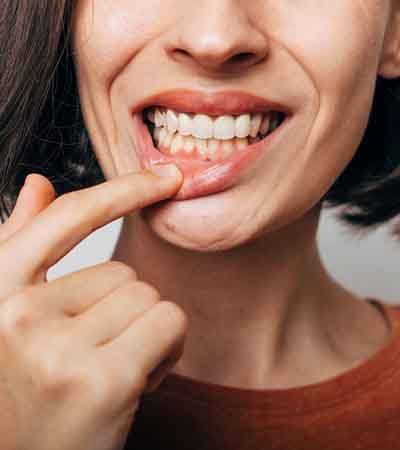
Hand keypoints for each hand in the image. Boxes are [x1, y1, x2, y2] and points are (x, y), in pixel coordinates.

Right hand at [0, 166, 187, 449]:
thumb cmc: (30, 389)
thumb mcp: (15, 316)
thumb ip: (22, 246)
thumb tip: (37, 183)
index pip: (65, 219)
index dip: (120, 190)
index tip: (164, 177)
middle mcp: (16, 315)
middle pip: (122, 270)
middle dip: (124, 310)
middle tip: (97, 354)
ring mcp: (57, 349)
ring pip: (148, 297)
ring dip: (145, 331)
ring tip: (111, 368)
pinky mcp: (104, 379)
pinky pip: (169, 323)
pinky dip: (167, 349)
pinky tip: (136, 383)